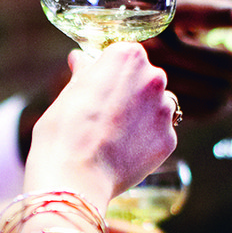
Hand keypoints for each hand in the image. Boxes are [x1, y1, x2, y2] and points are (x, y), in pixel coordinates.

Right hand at [25, 43, 175, 207]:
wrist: (74, 176)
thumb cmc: (63, 132)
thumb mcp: (67, 93)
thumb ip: (84, 74)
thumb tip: (81, 60)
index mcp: (127, 56)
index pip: (125, 55)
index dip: (111, 73)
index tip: (99, 88)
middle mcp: (153, 77)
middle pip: (146, 79)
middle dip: (130, 93)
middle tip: (104, 115)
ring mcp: (164, 109)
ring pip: (157, 106)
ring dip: (141, 116)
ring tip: (115, 136)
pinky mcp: (169, 139)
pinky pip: (159, 134)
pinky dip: (145, 141)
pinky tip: (124, 151)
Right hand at [142, 0, 231, 118]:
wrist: (95, 72)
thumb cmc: (138, 38)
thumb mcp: (161, 16)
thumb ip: (202, 17)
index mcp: (154, 16)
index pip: (198, 12)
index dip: (228, 15)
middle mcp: (152, 45)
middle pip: (218, 60)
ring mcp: (151, 79)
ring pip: (215, 90)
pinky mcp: (155, 106)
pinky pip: (202, 110)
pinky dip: (220, 106)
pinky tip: (224, 101)